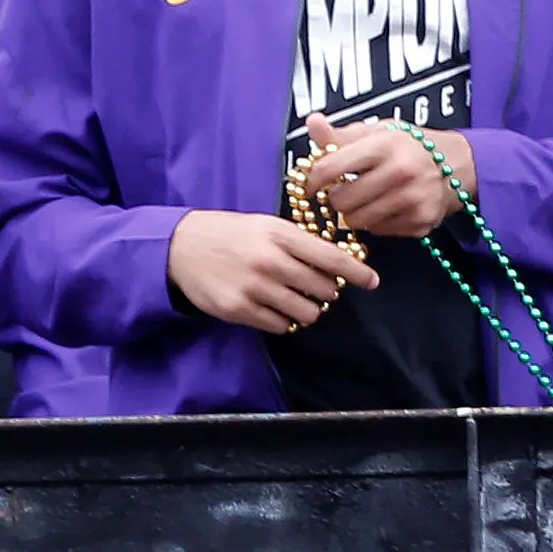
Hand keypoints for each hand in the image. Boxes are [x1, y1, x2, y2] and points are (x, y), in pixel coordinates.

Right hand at [167, 210, 372, 333]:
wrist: (180, 247)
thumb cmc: (230, 234)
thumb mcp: (266, 226)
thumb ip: (299, 243)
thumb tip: (337, 265)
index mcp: (281, 235)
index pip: (332, 258)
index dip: (357, 272)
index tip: (372, 282)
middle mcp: (271, 261)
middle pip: (324, 289)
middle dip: (325, 291)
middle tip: (313, 285)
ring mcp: (255, 288)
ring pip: (306, 312)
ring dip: (307, 309)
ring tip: (294, 298)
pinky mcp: (240, 310)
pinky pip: (280, 325)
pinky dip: (282, 319)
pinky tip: (272, 307)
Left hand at [301, 113, 467, 238]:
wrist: (456, 164)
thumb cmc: (409, 145)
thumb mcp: (377, 131)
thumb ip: (341, 134)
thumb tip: (313, 122)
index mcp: (384, 145)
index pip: (330, 168)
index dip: (312, 179)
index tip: (310, 183)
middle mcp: (400, 173)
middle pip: (341, 201)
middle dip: (336, 198)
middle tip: (343, 190)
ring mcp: (412, 200)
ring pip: (357, 221)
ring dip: (354, 212)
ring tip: (364, 198)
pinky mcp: (420, 222)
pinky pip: (379, 231)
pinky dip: (376, 221)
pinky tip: (386, 206)